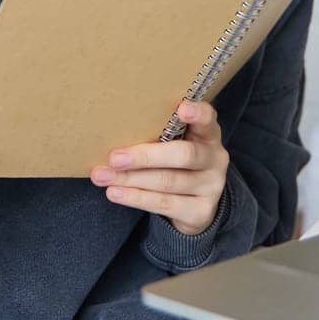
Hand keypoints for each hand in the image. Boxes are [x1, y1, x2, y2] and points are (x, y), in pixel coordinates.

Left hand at [92, 100, 228, 234]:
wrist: (193, 205)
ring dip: (131, 179)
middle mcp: (215, 159)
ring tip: (103, 176)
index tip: (182, 107)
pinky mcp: (201, 212)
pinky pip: (164, 204)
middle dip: (145, 156)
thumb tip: (111, 130)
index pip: (208, 119)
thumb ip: (157, 135)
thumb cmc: (175, 163)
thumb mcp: (174, 144)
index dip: (197, 113)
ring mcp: (211, 187)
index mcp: (208, 134)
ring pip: (168, 181)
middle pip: (183, 155)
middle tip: (114, 158)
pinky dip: (136, 198)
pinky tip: (115, 193)